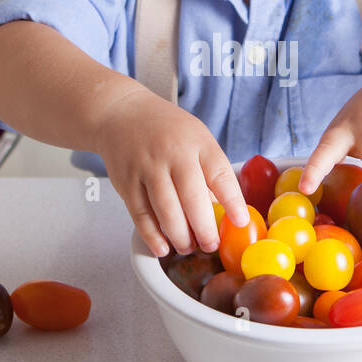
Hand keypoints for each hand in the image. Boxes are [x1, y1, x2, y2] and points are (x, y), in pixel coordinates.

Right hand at [94, 87, 249, 257]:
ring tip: (188, 246)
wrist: (122, 113)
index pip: (220, 175)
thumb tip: (224, 213)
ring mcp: (147, 168)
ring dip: (180, 236)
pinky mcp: (126, 182)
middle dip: (205, 230)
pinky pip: (140, 215)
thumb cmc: (167, 131)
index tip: (240, 222)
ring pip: (166, 211)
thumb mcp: (197, 138)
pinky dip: (152, 235)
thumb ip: (209, 172)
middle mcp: (172, 154)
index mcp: (198, 142)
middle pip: (192, 199)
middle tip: (211, 245)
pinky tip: (163, 247)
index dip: (233, 202)